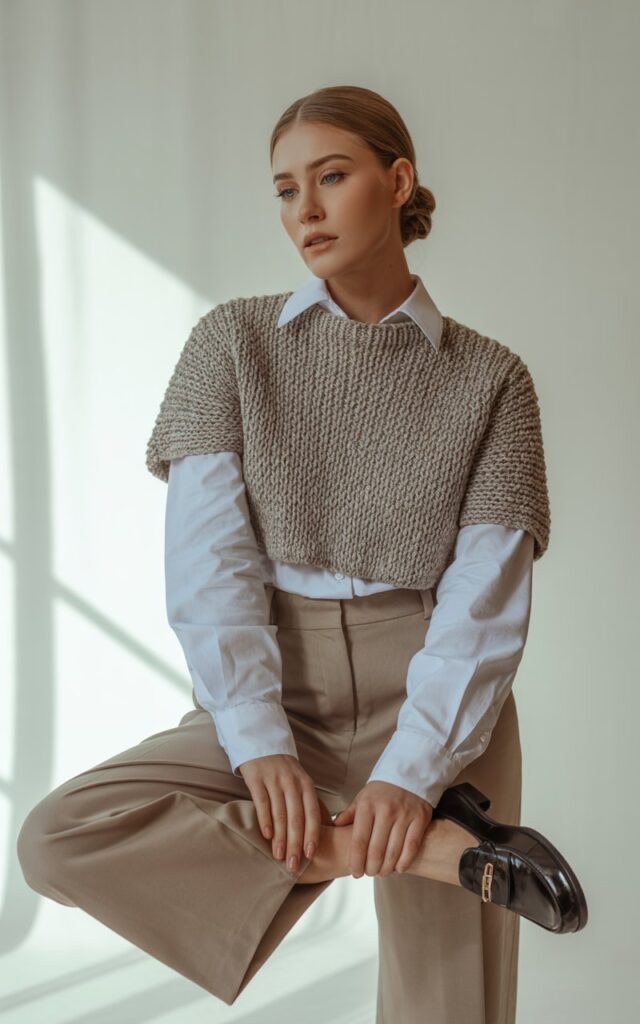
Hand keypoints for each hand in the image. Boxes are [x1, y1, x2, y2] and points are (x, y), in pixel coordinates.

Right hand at [238, 753, 333, 872]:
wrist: (262, 743)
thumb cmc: (284, 770)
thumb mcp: (301, 781)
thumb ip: (308, 803)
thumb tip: (321, 831)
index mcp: (306, 785)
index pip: (312, 814)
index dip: (312, 835)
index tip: (311, 855)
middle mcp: (292, 783)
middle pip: (296, 818)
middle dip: (296, 844)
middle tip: (294, 865)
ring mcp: (274, 780)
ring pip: (280, 814)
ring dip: (280, 838)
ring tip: (279, 856)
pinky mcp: (257, 779)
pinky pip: (262, 803)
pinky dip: (265, 820)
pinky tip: (266, 836)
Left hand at [333, 780, 433, 876]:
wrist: (409, 772)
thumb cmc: (382, 790)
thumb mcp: (362, 797)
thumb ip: (349, 814)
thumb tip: (334, 827)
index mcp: (367, 806)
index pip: (359, 841)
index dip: (356, 861)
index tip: (355, 873)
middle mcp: (385, 810)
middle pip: (376, 850)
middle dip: (371, 868)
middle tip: (369, 874)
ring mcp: (404, 814)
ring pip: (394, 851)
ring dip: (387, 868)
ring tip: (382, 872)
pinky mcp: (420, 817)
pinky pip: (412, 846)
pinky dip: (405, 861)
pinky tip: (398, 868)